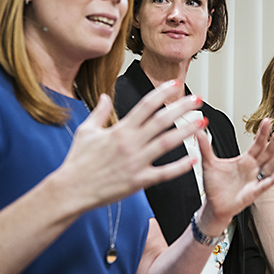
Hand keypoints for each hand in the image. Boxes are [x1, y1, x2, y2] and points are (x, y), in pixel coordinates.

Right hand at [58, 80, 205, 209]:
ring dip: (187, 131)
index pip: (145, 105)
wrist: (71, 189)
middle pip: (162, 120)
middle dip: (182, 108)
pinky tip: (193, 159)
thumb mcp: (86, 131)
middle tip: (198, 100)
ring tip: (202, 123)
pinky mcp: (138, 181)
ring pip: (167, 143)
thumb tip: (105, 96)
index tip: (175, 84)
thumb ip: (99, 112)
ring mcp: (136, 162)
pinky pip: (163, 173)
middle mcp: (130, 143)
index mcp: (119, 129)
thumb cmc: (77, 161)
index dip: (162, 92)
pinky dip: (179, 166)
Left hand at [196, 118, 273, 234]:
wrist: (213, 205)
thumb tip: (198, 130)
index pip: (257, 144)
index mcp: (245, 160)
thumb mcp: (209, 163)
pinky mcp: (253, 193)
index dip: (262, 133)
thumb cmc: (215, 186)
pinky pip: (264, 186)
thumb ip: (205, 147)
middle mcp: (253, 169)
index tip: (268, 120)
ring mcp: (255, 181)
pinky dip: (272, 181)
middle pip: (268, 152)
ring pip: (271, 167)